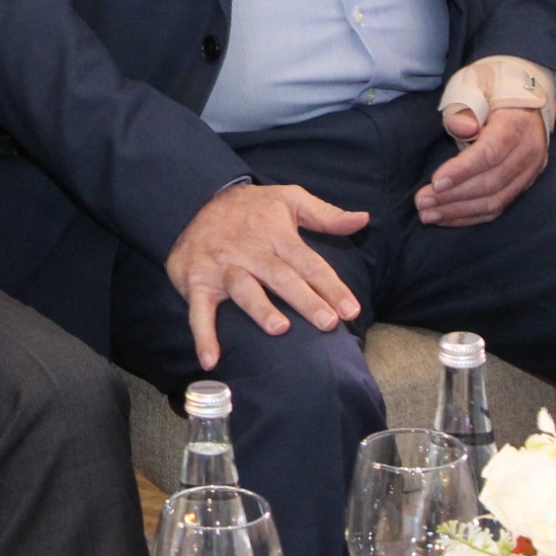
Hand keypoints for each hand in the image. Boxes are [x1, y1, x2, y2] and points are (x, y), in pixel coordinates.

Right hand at [166, 184, 368, 369]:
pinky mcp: (196, 280)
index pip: (308, 262)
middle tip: (328, 323)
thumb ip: (325, 214)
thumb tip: (362, 219)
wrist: (192, 197)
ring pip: (243, 288)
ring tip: (280, 329)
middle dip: (304, 300)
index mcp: (275, 235)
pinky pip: (198, 310)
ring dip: (260, 309)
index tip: (351, 310)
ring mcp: (221, 266)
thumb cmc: (250, 208)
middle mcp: (249, 251)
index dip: (330, 286)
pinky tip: (211, 359)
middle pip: (280, 276)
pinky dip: (203, 334)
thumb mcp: (289, 199)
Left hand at [415, 106, 548, 226]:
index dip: (462, 170)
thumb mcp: (476, 89)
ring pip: (495, 200)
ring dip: (459, 211)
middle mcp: (528, 152)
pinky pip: (498, 207)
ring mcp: (529, 172)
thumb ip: (465, 109)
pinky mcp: (523, 185)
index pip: (490, 153)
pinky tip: (447, 218)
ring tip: (428, 215)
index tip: (435, 182)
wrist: (526, 101)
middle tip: (422, 202)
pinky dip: (471, 216)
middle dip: (453, 196)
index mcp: (516, 125)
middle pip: (491, 182)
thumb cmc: (491, 93)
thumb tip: (460, 129)